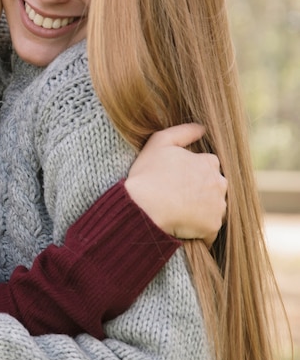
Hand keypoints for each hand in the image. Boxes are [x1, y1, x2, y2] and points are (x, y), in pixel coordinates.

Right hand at [125, 123, 226, 245]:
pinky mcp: (212, 226)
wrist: (141, 207)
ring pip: (213, 209)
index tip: (175, 183)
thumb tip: (202, 128)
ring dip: (201, 212)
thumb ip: (183, 132)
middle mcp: (219, 182)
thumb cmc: (147, 174)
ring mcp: (217, 205)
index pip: (206, 170)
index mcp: (209, 162)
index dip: (190, 176)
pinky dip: (199, 231)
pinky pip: (209, 230)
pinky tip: (182, 228)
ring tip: (178, 215)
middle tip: (175, 200)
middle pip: (212, 189)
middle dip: (200, 194)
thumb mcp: (159, 142)